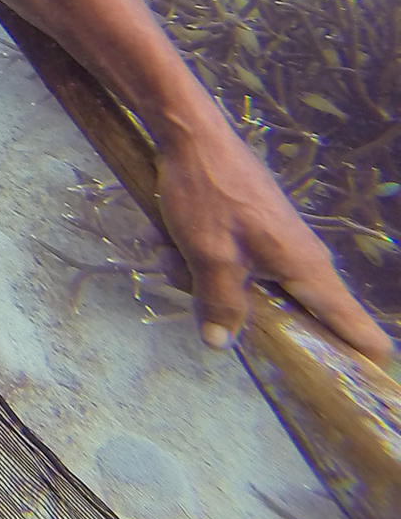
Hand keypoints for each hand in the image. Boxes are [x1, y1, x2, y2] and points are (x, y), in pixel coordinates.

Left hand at [155, 120, 392, 363]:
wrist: (189, 133)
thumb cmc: (208, 194)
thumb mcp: (210, 255)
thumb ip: (221, 304)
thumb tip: (223, 345)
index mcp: (307, 270)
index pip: (357, 327)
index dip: (357, 360)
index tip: (344, 385)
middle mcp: (301, 259)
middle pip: (284, 315)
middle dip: (232, 309)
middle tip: (193, 286)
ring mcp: (275, 243)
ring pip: (243, 286)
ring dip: (198, 275)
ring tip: (168, 251)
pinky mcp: (250, 229)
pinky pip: (227, 260)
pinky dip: (194, 252)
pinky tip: (161, 237)